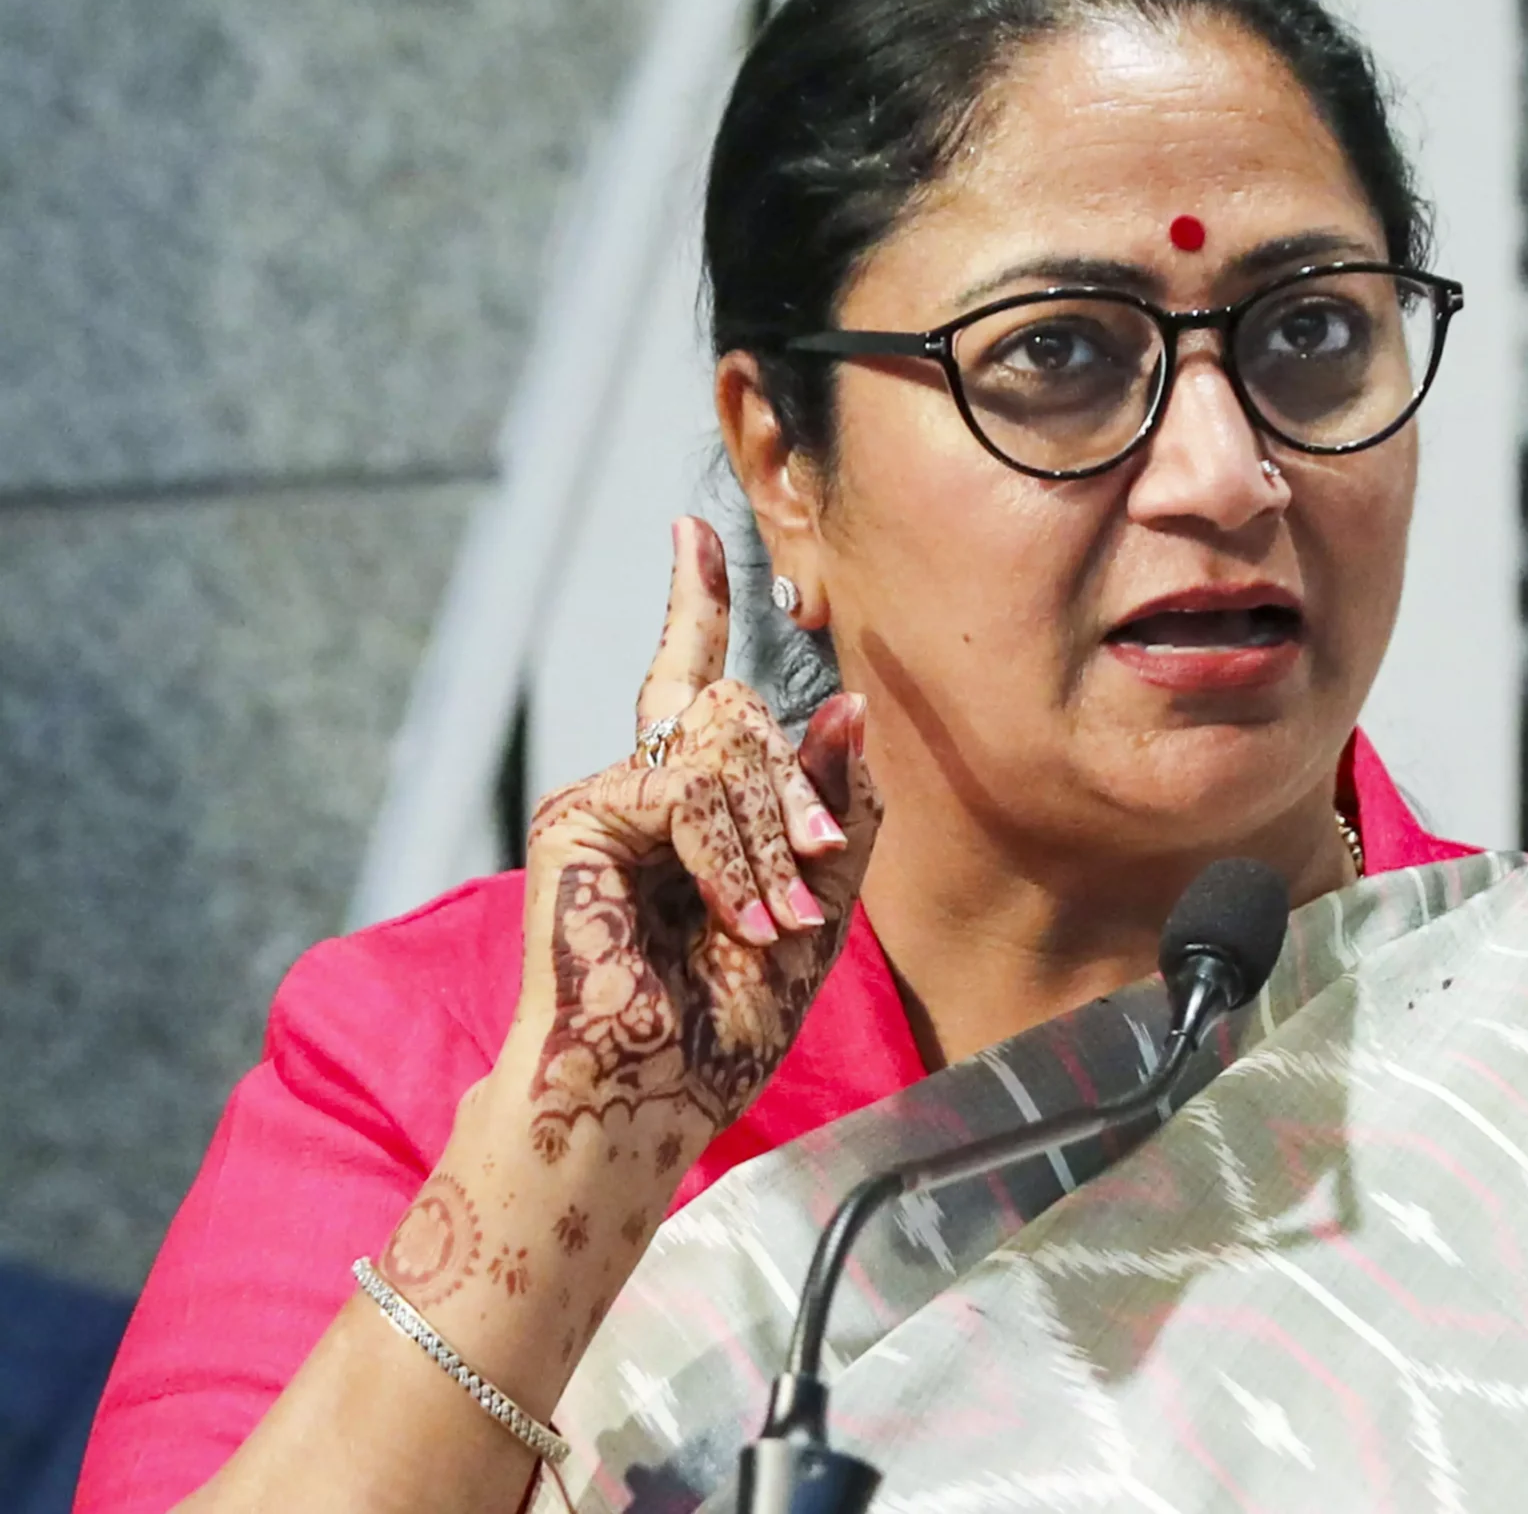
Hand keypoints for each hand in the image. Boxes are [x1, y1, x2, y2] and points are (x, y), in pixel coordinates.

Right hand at [511, 516, 879, 1171]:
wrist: (651, 1094)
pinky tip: (736, 915)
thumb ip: (841, 808)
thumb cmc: (725, 1022)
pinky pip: (687, 790)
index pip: (695, 684)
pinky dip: (729, 855)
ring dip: (771, 841)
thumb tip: (845, 703)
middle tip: (816, 873)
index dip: (693, 603)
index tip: (691, 537)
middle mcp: (643, 786)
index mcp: (692, 805)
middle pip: (740, 714)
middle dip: (799, 794)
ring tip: (772, 922)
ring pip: (723, 745)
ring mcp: (608, 798)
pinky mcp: (578, 819)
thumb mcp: (819, 905)